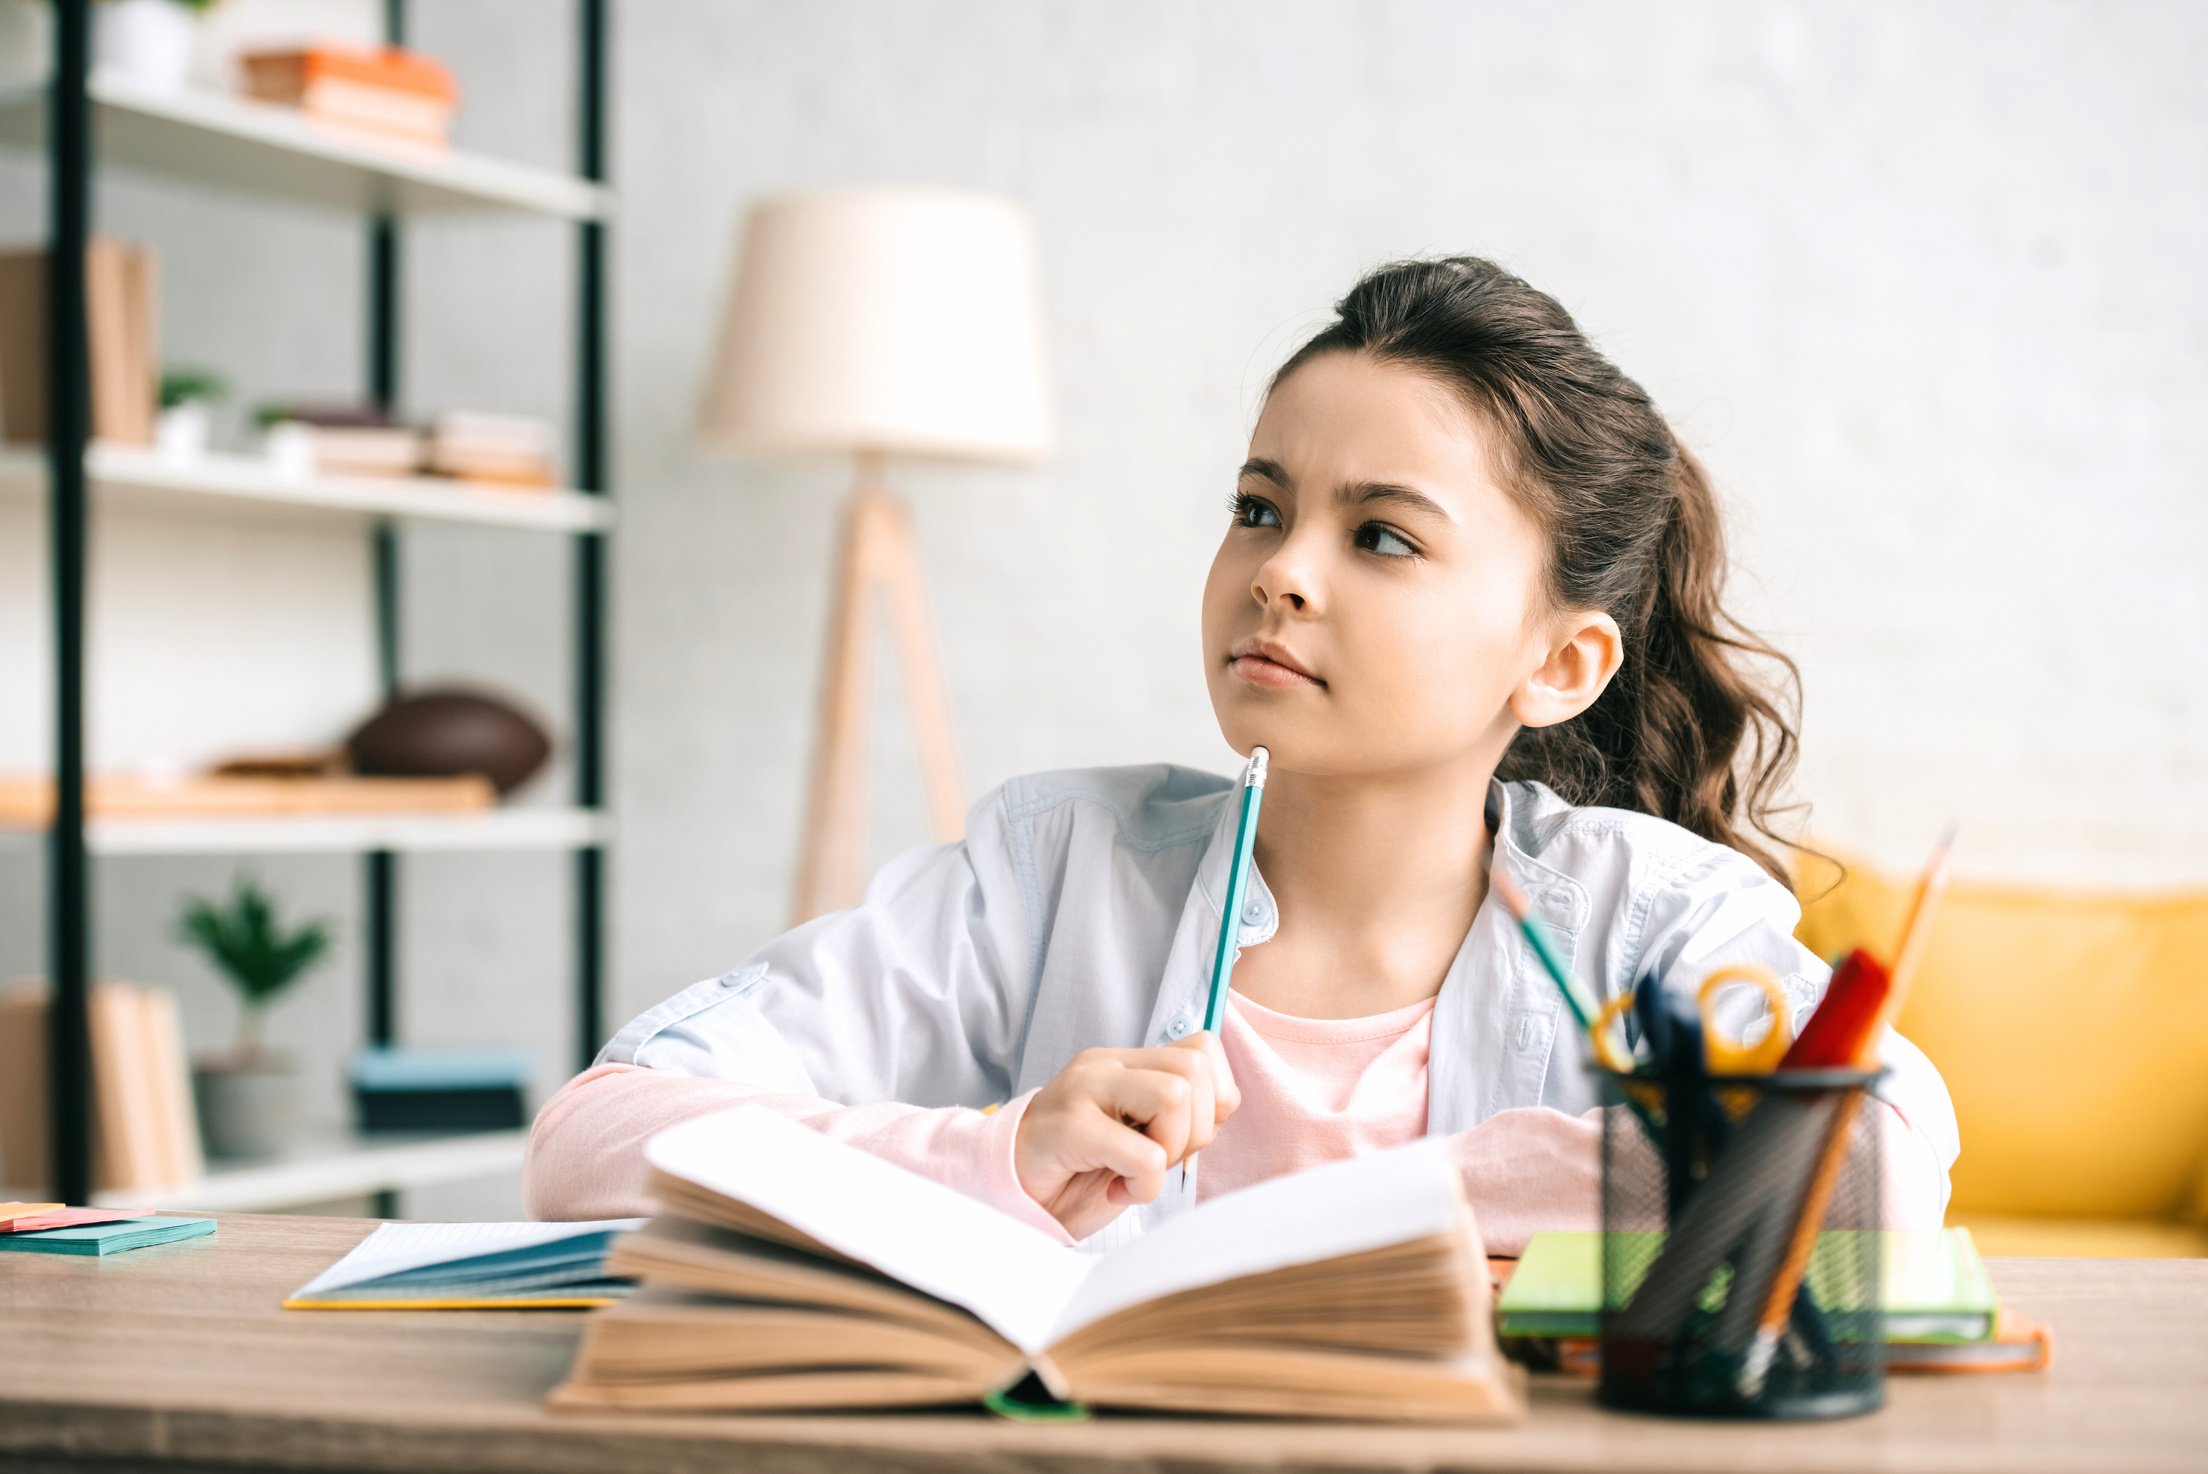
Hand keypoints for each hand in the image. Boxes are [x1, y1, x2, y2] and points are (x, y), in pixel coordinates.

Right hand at [1013, 1033, 1239, 1238]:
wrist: (1010, 1194)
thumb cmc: (1078, 1170)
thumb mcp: (1136, 1134)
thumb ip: (1175, 1114)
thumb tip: (1222, 1106)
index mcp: (1126, 1062)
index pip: (1204, 1048)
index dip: (1214, 1098)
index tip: (1184, 1137)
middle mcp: (1105, 1065)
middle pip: (1196, 1067)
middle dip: (1198, 1128)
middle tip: (1163, 1158)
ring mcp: (1084, 1090)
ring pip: (1175, 1095)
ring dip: (1172, 1150)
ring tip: (1139, 1171)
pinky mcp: (1070, 1128)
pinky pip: (1144, 1154)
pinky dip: (1144, 1185)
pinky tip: (1118, 1191)